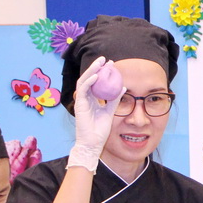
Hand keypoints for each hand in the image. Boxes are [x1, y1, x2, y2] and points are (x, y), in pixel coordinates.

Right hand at [68, 57, 121, 171]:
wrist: (93, 143)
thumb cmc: (100, 130)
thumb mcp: (110, 112)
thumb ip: (114, 100)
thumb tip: (123, 87)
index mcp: (92, 99)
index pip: (96, 82)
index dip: (102, 72)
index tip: (111, 64)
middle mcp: (86, 98)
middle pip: (89, 78)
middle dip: (96, 67)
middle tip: (105, 59)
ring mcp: (82, 101)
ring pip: (84, 81)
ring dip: (92, 71)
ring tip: (100, 63)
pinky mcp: (79, 105)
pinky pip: (82, 90)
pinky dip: (89, 82)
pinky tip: (96, 76)